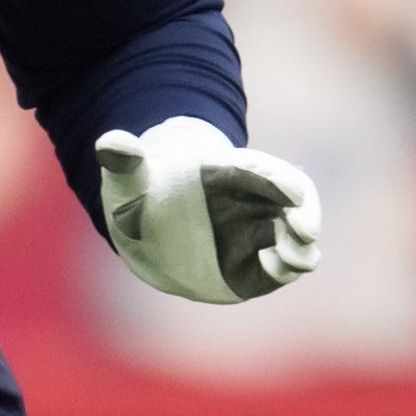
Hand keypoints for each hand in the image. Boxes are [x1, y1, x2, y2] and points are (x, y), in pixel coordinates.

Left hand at [95, 116, 321, 304]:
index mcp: (224, 171)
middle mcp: (251, 198)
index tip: (291, 190)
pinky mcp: (257, 262)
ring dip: (302, 246)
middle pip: (294, 198)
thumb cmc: (141, 195)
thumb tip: (110, 144)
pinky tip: (275, 271)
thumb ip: (126, 162)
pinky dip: (286, 268)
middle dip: (305, 212)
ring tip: (293, 259)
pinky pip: (283, 265)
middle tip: (304, 230)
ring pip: (297, 233)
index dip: (276, 177)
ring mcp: (258, 230)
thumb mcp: (129, 179)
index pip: (258, 169)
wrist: (147, 228)